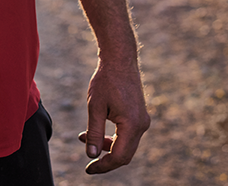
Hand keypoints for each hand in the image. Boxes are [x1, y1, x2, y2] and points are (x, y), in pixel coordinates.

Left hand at [76, 56, 149, 173]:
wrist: (120, 59)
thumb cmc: (106, 80)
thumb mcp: (95, 107)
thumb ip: (94, 133)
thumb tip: (91, 155)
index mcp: (132, 125)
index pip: (119, 156)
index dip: (103, 166)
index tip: (88, 169)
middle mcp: (142, 125)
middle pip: (124, 154)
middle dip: (105, 160)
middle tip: (88, 163)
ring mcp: (142, 120)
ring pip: (125, 145)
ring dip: (107, 146)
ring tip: (84, 138)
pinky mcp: (139, 115)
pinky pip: (127, 134)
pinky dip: (112, 137)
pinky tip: (95, 132)